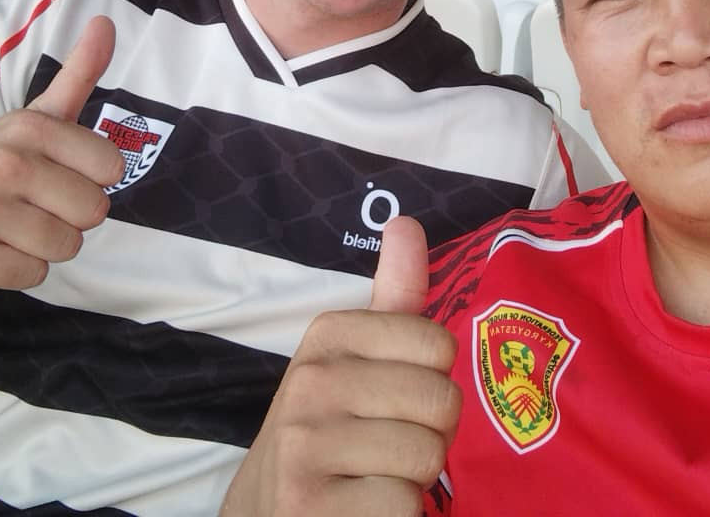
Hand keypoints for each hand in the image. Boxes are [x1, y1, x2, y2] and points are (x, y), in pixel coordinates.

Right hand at [0, 16, 123, 290]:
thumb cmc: (1, 163)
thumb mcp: (40, 115)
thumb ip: (79, 72)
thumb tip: (106, 22)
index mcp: (31, 128)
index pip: (111, 167)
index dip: (93, 177)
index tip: (63, 171)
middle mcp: (5, 165)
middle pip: (93, 212)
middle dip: (72, 214)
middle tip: (39, 203)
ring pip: (66, 246)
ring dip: (49, 244)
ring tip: (18, 225)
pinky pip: (33, 275)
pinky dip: (21, 268)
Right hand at [221, 217, 459, 516]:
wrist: (268, 509)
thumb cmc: (329, 426)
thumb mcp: (355, 355)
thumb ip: (392, 293)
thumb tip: (406, 222)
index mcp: (327, 334)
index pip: (439, 346)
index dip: (433, 381)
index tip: (396, 397)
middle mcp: (310, 382)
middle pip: (441, 402)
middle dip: (430, 435)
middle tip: (388, 446)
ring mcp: (305, 447)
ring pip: (428, 457)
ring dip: (414, 479)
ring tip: (374, 476)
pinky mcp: (311, 509)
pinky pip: (405, 508)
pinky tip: (361, 509)